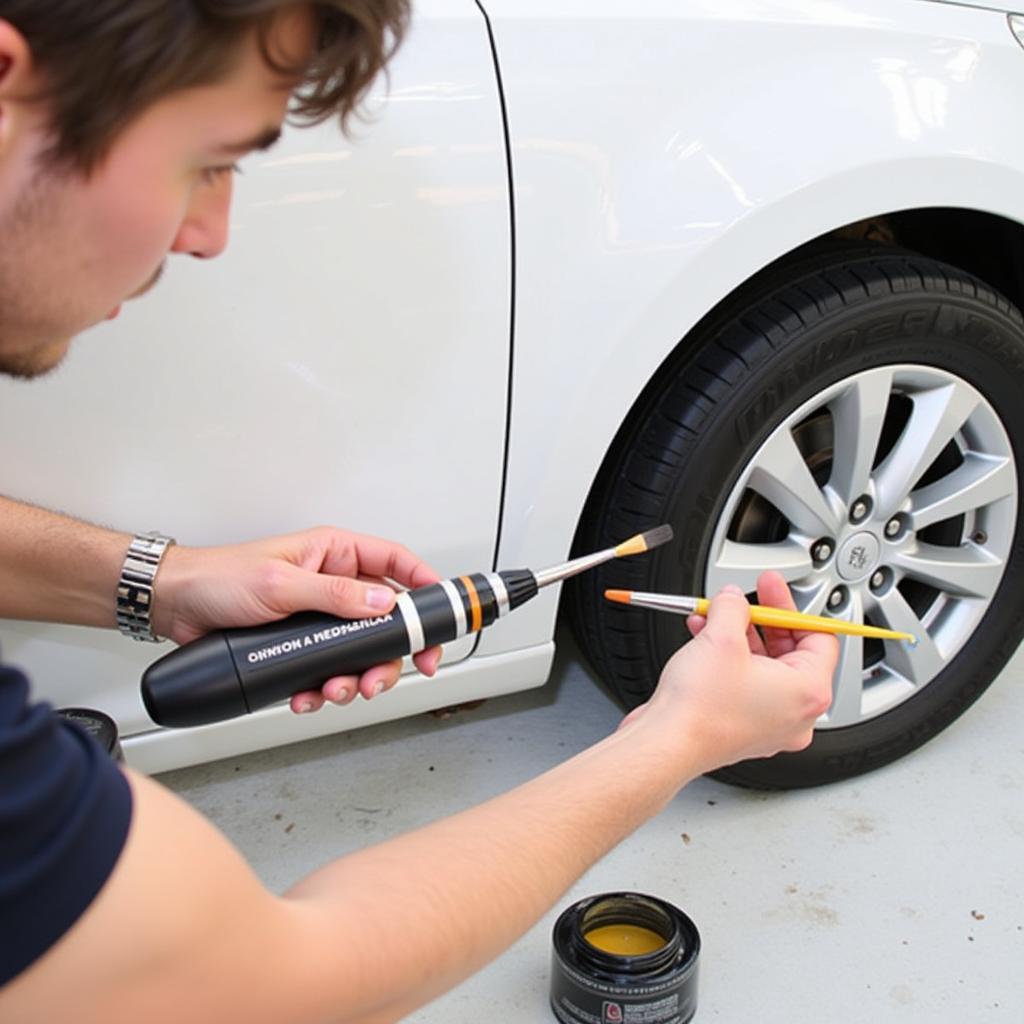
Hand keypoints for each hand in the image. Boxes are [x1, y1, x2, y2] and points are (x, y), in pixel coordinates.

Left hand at [151, 527, 442, 711]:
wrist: (175, 606)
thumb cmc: (219, 578)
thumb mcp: (280, 585)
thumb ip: (335, 595)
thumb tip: (383, 604)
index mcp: (335, 554)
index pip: (396, 562)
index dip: (424, 586)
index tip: (440, 615)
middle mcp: (334, 584)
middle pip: (386, 620)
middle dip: (389, 655)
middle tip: (384, 678)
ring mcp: (320, 616)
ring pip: (360, 652)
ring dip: (355, 678)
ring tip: (336, 690)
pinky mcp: (303, 645)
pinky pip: (329, 670)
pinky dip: (323, 689)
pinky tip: (307, 695)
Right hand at [620, 572, 837, 773]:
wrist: (668, 743)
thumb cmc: (701, 708)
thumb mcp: (722, 637)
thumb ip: (734, 608)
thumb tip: (734, 599)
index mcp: (808, 692)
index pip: (820, 638)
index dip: (791, 607)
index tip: (774, 590)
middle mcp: (796, 714)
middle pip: (791, 652)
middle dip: (762, 620)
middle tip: (746, 598)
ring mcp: (770, 725)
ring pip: (764, 668)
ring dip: (739, 637)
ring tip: (714, 617)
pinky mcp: (744, 729)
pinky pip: (746, 686)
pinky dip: (729, 662)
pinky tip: (704, 640)